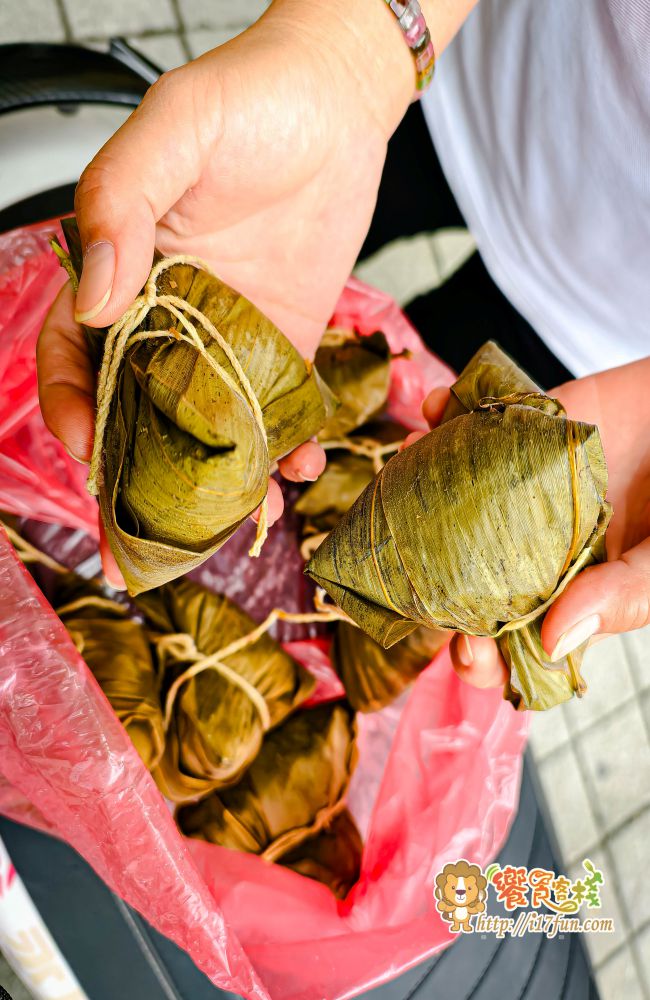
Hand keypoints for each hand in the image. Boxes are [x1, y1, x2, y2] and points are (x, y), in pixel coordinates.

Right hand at [37, 0, 416, 586]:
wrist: (338, 99)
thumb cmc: (250, 96)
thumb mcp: (172, 129)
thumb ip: (120, 202)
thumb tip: (94, 297)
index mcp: (121, 267)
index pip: (74, 351)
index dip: (73, 404)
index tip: (90, 447)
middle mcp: (167, 311)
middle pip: (136, 404)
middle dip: (139, 467)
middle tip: (155, 525)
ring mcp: (227, 333)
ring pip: (205, 420)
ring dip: (214, 474)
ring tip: (232, 520)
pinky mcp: (285, 341)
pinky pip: (274, 407)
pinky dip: (281, 447)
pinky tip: (294, 474)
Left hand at [417, 358, 649, 688]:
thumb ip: (623, 597)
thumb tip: (553, 644)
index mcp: (568, 595)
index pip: (510, 646)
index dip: (480, 658)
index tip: (466, 648)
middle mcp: (532, 548)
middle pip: (458, 578)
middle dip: (420, 574)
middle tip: (409, 557)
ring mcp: (521, 490)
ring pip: (451, 499)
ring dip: (417, 485)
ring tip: (407, 467)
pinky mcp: (526, 429)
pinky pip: (475, 424)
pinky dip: (445, 413)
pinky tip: (434, 407)